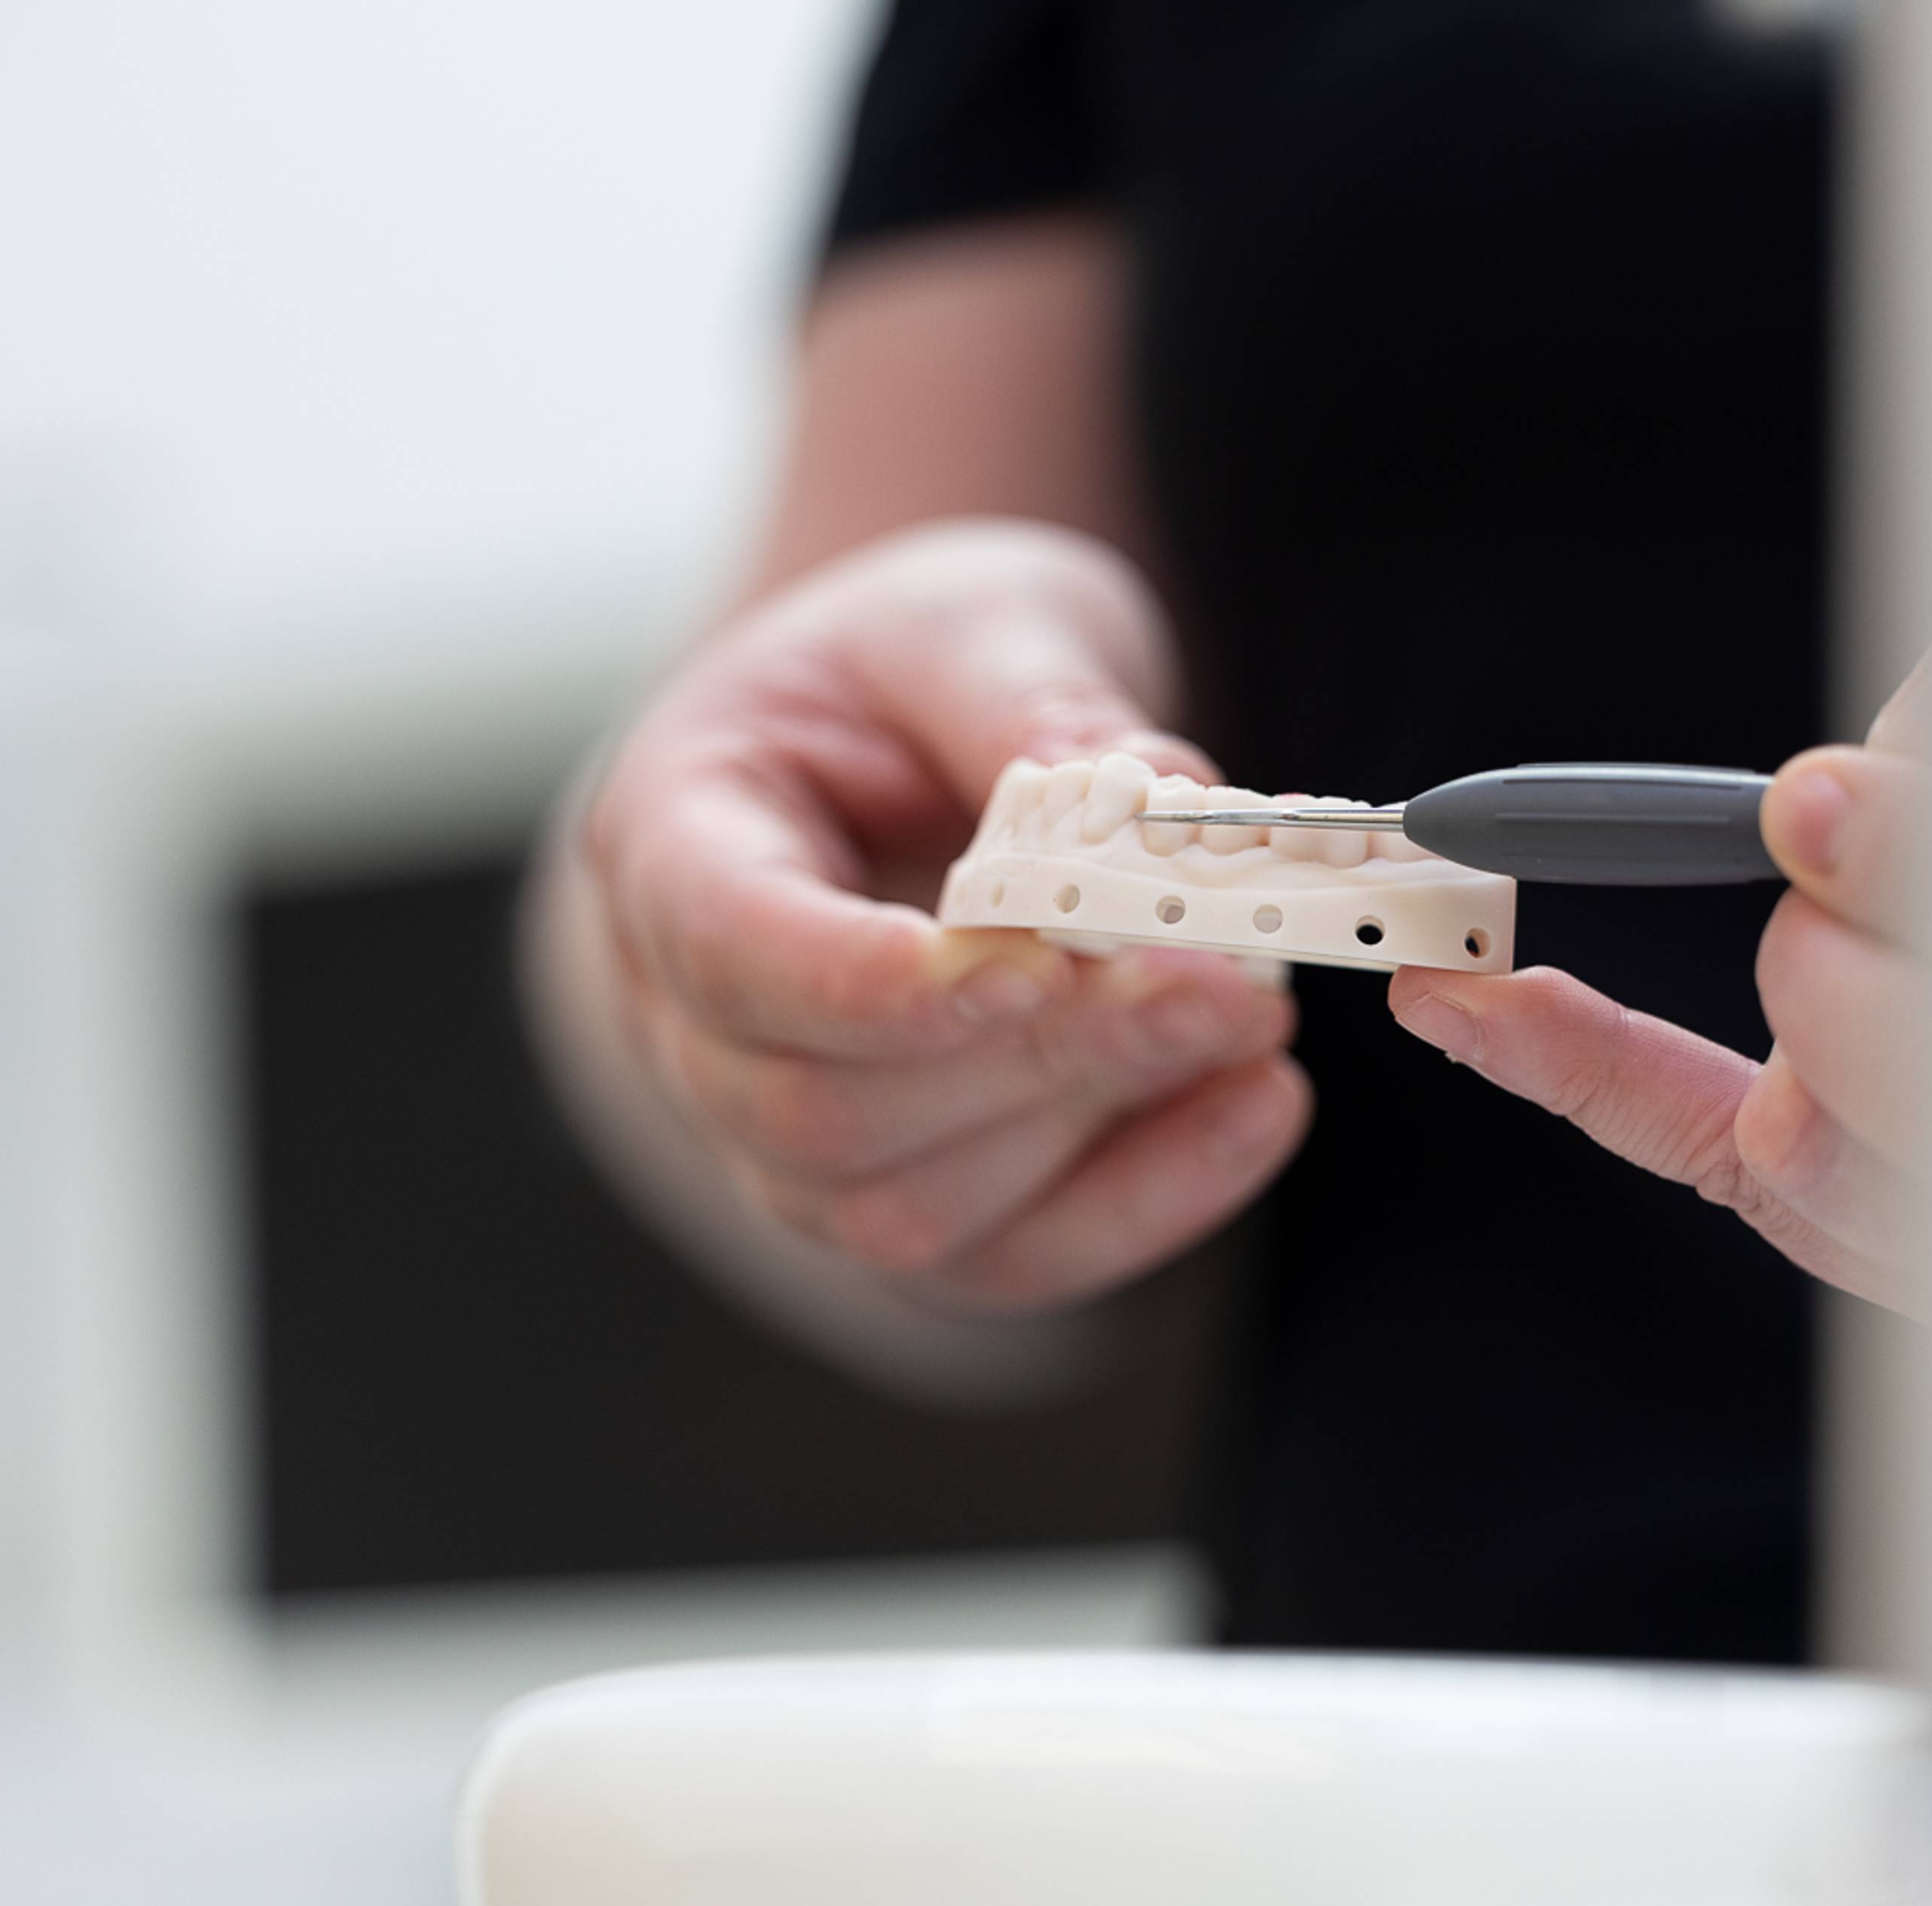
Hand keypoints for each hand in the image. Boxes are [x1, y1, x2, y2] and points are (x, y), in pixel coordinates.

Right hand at [581, 519, 1309, 1308]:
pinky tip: (1260, 1106)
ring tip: (1252, 1016)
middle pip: (825, 1115)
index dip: (866, 985)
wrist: (910, 731)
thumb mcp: (968, 619)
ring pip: (907, 1217)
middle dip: (1038, 1057)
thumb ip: (1040, 705)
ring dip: (1098, 1128)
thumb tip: (1168, 797)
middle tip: (1223, 982)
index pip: (730, 954)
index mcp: (671, 845)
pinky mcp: (910, 1199)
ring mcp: (786, 1141)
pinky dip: (1145, 1201)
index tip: (1030, 964)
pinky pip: (1009, 1259)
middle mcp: (695, 1024)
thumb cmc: (908, 666)